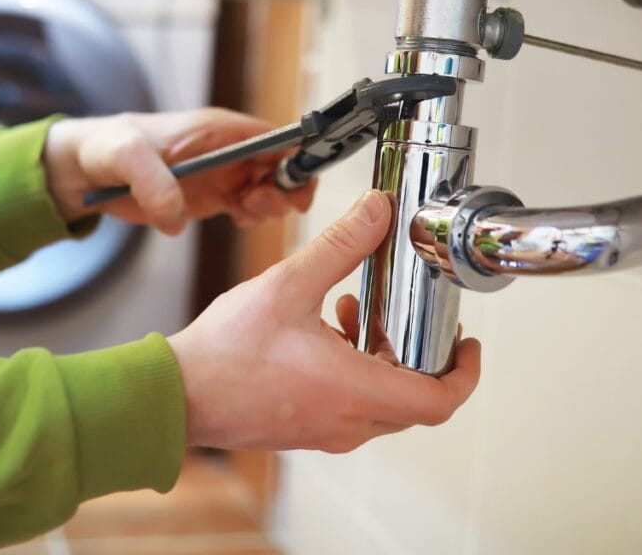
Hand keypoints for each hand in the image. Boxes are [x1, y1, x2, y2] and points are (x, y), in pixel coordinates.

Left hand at [43, 109, 315, 233]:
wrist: (85, 170)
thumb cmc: (107, 148)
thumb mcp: (124, 156)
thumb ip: (151, 181)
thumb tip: (176, 217)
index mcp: (218, 129)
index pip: (277, 137)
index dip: (297, 158)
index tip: (296, 188)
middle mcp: (228, 150)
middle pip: (283, 166)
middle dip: (285, 189)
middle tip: (255, 206)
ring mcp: (223, 174)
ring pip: (270, 189)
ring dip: (268, 206)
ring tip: (241, 213)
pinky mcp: (212, 197)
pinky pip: (248, 207)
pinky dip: (251, 217)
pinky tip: (235, 219)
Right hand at [167, 189, 481, 452]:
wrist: (174, 396)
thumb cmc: (225, 354)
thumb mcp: (289, 285)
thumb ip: (340, 246)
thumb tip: (378, 211)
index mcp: (354, 391)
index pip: (439, 401)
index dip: (465, 373)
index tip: (467, 344)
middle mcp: (347, 421)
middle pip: (414, 398)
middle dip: (418, 352)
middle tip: (409, 316)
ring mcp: (325, 429)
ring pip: (381, 401)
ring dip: (382, 356)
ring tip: (355, 311)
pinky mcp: (304, 427)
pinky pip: (350, 404)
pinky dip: (354, 368)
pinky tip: (323, 328)